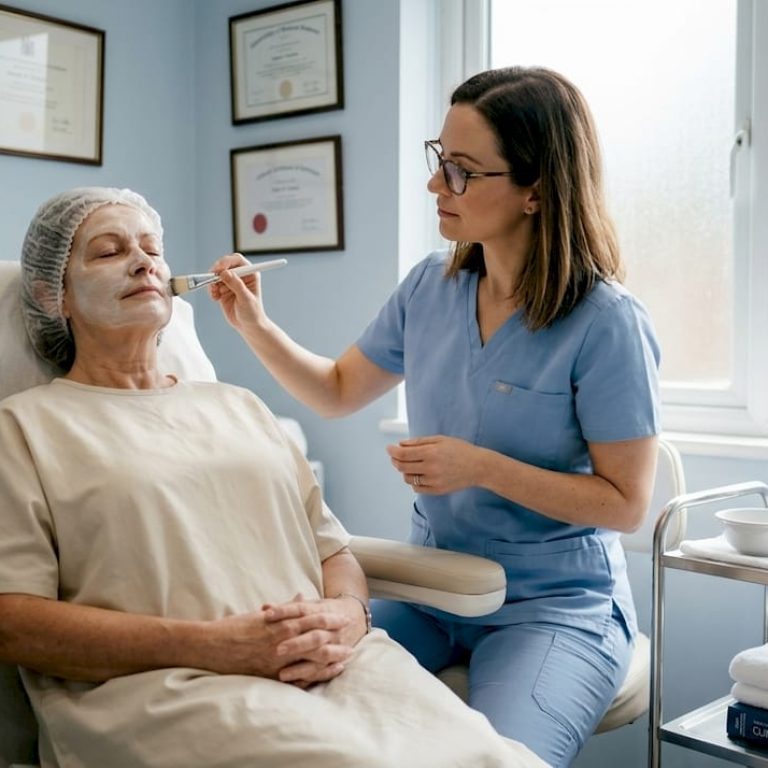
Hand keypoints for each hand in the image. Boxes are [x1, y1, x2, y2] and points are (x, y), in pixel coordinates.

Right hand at [205, 595, 350, 683]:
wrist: (211, 646)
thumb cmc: (235, 628)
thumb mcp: (261, 614)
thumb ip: (285, 608)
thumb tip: (301, 597)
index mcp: (280, 622)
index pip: (312, 618)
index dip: (330, 619)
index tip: (343, 618)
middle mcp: (281, 641)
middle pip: (317, 639)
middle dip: (336, 639)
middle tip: (351, 639)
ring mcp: (277, 660)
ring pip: (311, 660)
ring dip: (331, 659)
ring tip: (346, 658)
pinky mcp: (271, 676)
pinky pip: (298, 678)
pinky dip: (314, 676)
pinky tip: (326, 675)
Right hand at [207, 253, 267, 332]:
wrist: (249, 326)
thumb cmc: (253, 313)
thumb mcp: (246, 299)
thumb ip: (236, 285)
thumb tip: (225, 273)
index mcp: (250, 274)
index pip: (237, 260)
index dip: (227, 262)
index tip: (219, 269)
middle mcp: (240, 276)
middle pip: (224, 265)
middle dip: (216, 272)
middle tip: (211, 279)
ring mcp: (230, 283)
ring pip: (216, 275)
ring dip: (212, 283)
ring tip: (215, 294)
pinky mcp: (223, 290)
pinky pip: (212, 285)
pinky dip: (211, 290)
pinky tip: (215, 298)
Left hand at [386, 435, 483, 494]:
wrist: (478, 466)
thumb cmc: (459, 449)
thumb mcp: (440, 440)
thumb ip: (419, 442)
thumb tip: (401, 444)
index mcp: (431, 453)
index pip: (403, 454)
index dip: (392, 451)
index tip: (389, 448)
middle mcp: (431, 468)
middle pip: (402, 467)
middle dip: (395, 460)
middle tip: (395, 456)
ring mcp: (434, 481)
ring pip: (408, 478)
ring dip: (404, 471)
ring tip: (409, 464)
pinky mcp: (437, 490)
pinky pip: (417, 488)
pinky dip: (413, 481)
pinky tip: (418, 474)